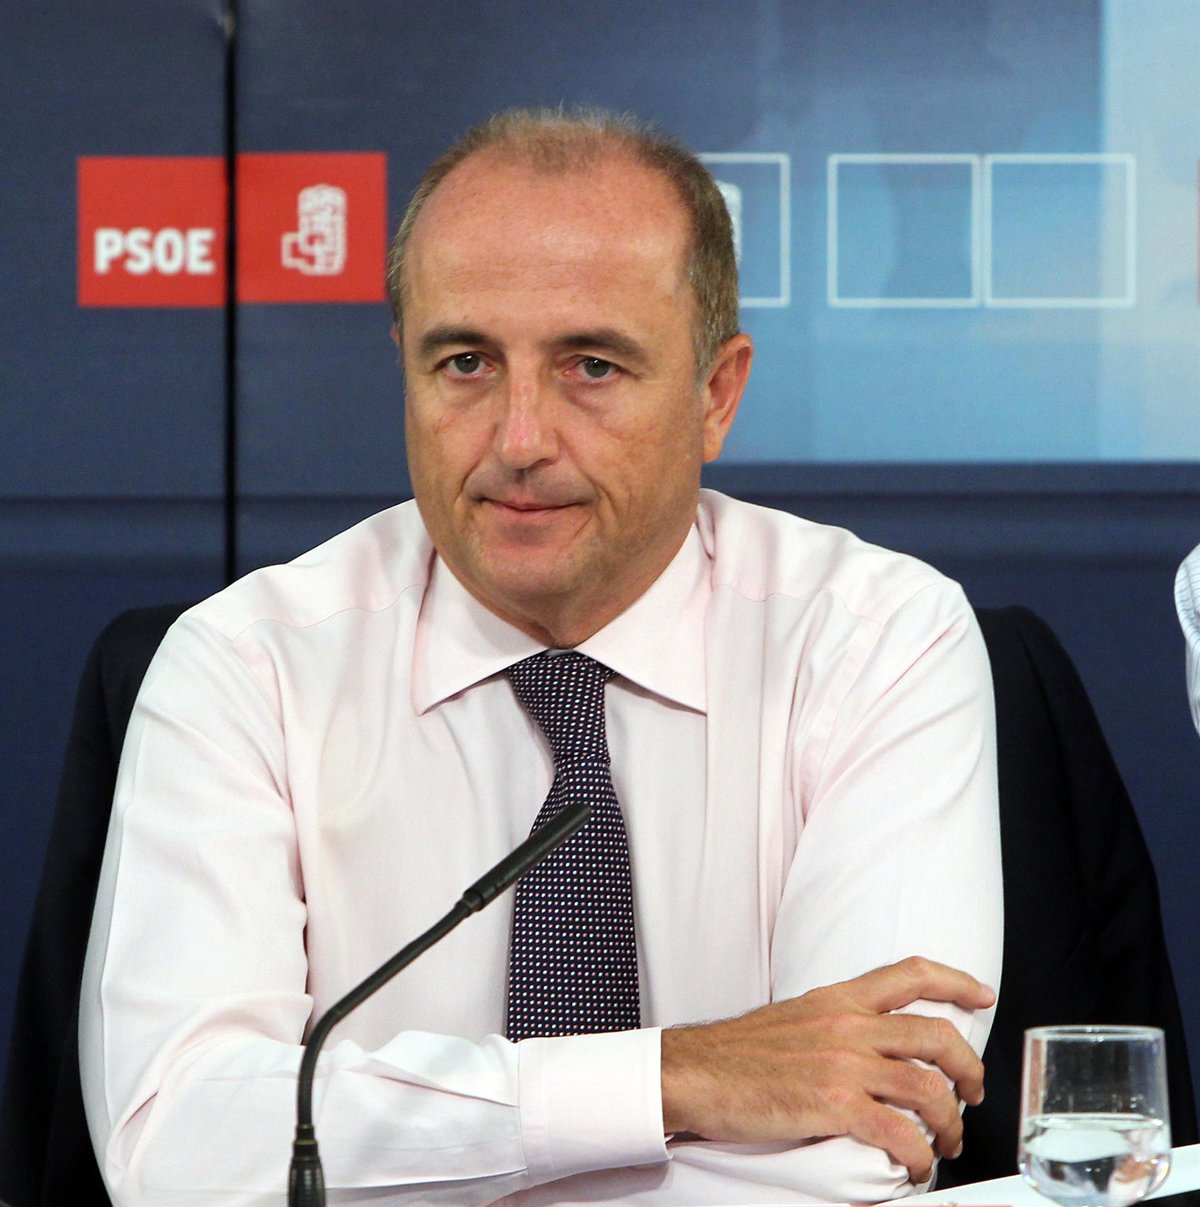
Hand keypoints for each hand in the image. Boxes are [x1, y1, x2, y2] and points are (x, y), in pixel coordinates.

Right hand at [660, 955, 994, 1182]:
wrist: (696, 1072)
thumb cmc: (737, 1052)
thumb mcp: (794, 1017)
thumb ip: (835, 1023)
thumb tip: (869, 1045)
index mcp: (837, 998)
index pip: (910, 973)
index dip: (955, 981)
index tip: (981, 995)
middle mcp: (847, 1024)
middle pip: (935, 1034)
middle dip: (969, 1068)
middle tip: (973, 1093)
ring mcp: (842, 1063)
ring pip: (928, 1086)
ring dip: (951, 1122)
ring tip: (948, 1141)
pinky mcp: (834, 1105)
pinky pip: (900, 1132)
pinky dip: (918, 1155)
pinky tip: (914, 1166)